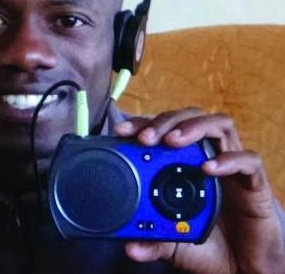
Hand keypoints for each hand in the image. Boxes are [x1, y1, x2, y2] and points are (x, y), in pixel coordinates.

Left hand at [115, 108, 284, 273]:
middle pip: (189, 118)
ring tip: (172, 141)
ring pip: (219, 125)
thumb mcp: (173, 243)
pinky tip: (208, 169)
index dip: (144, 124)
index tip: (121, 132)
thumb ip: (153, 241)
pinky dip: (228, 160)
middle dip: (165, 122)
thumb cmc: (208, 246)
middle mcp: (207, 157)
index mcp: (183, 164)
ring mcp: (231, 167)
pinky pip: (249, 161)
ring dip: (193, 127)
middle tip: (145, 138)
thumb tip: (130, 248)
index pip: (164, 130)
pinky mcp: (255, 184)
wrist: (242, 269)